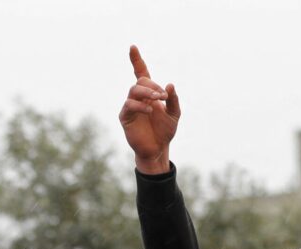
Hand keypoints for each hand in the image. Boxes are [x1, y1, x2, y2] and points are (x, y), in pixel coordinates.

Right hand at [118, 46, 179, 174]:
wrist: (158, 149)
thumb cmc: (165, 131)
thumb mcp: (174, 114)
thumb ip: (173, 100)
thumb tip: (170, 85)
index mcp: (149, 94)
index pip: (140, 73)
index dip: (136, 60)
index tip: (132, 47)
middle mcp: (138, 98)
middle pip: (141, 82)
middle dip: (152, 86)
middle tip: (163, 96)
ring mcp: (130, 107)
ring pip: (134, 90)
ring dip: (147, 92)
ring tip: (158, 100)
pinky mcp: (125, 117)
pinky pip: (129, 105)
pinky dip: (140, 106)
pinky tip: (150, 110)